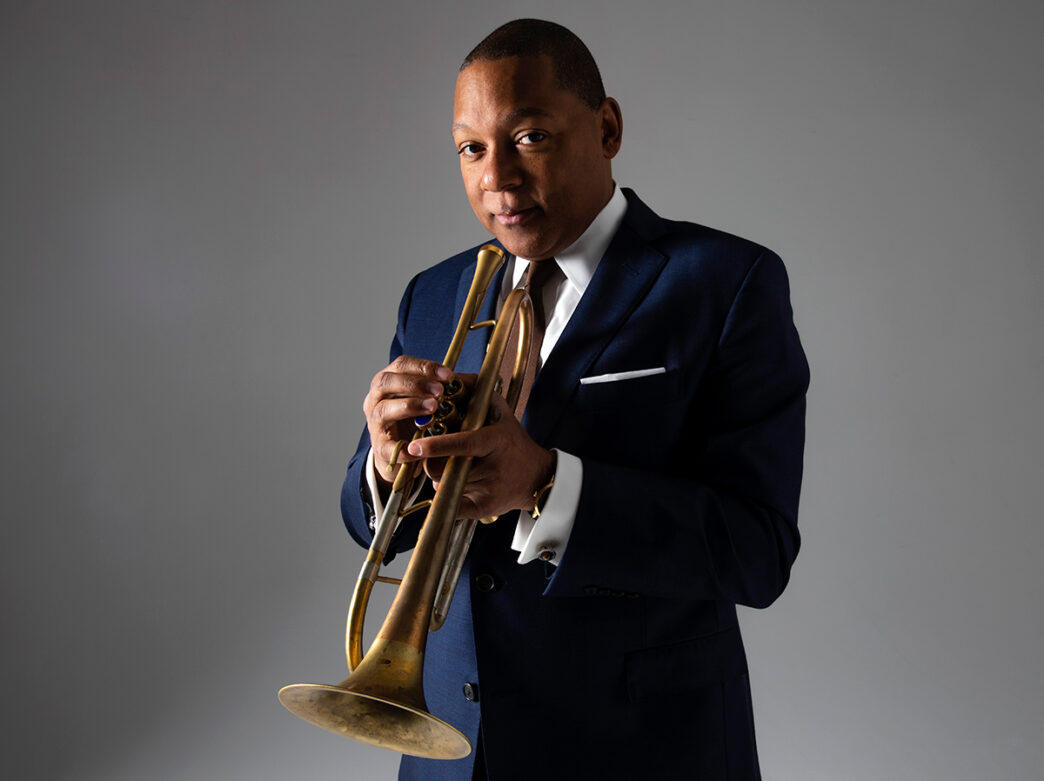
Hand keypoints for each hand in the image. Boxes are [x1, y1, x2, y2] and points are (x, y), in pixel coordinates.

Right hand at [362, 356, 453, 489]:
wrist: (403, 453)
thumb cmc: (418, 421)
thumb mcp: (429, 399)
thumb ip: (444, 389)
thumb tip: (465, 380)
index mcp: (389, 382)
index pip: (401, 365)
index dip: (424, 367)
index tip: (448, 374)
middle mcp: (376, 399)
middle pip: (385, 382)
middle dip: (414, 384)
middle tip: (440, 391)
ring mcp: (375, 423)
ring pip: (384, 410)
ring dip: (410, 406)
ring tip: (433, 408)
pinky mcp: (380, 448)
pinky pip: (388, 446)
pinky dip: (405, 447)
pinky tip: (421, 448)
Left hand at [406, 392, 554, 519]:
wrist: (537, 478)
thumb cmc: (513, 442)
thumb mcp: (501, 413)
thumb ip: (479, 393)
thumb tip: (452, 378)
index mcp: (495, 441)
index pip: (463, 443)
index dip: (438, 445)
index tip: (416, 445)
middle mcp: (492, 466)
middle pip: (444, 468)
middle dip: (433, 462)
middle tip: (435, 455)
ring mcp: (488, 489)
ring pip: (444, 484)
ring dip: (441, 476)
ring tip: (455, 467)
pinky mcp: (484, 508)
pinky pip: (452, 505)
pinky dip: (448, 497)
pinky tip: (458, 486)